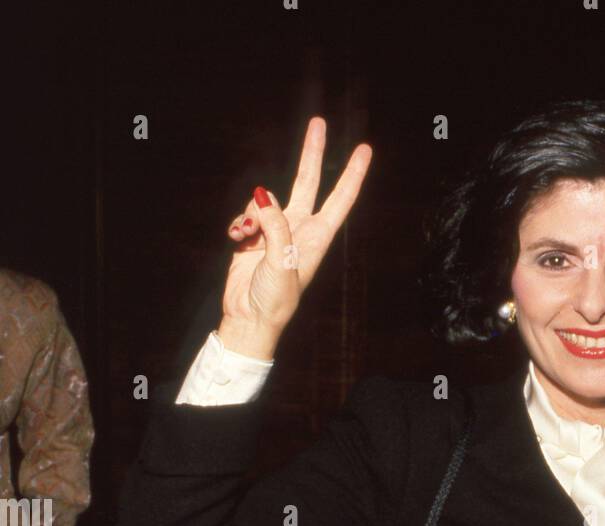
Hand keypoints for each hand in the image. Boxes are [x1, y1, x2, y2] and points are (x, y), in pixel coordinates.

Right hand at [219, 116, 372, 358]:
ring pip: (265, 200)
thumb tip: (262, 195)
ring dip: (252, 213)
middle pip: (308, 183)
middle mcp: (298, 231)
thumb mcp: (282, 261)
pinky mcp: (254, 237)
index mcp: (316, 238)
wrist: (248, 319)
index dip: (352, 175)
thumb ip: (276, 225)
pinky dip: (239, 224)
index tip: (364, 150)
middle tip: (318, 123)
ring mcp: (275, 233)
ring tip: (248, 237)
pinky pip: (246, 215)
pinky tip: (237, 239)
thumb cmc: (274, 300)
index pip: (340, 199)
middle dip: (312, 154)